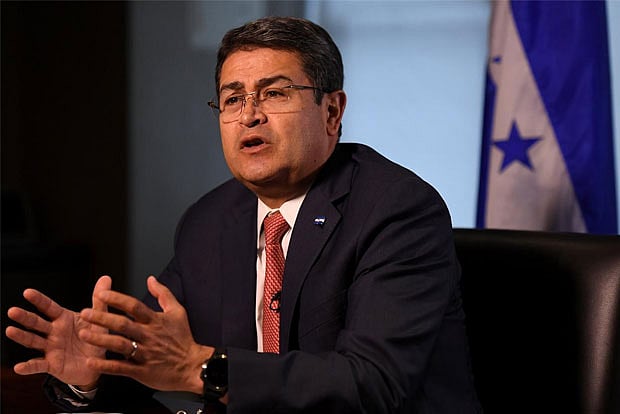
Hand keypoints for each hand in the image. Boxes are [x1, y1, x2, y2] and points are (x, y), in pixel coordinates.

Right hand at [5, 275, 111, 387]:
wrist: (97, 364)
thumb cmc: (95, 339)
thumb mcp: (99, 320)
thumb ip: (99, 301)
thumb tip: (106, 278)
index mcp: (63, 319)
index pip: (49, 307)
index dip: (39, 300)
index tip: (27, 292)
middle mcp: (53, 332)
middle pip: (36, 323)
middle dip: (25, 317)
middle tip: (12, 311)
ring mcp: (50, 348)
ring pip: (33, 341)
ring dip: (22, 336)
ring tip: (10, 330)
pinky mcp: (52, 364)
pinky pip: (38, 365)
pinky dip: (29, 367)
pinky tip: (19, 368)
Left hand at [79, 276, 213, 393]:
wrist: (192, 366)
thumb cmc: (184, 338)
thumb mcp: (178, 312)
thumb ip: (163, 294)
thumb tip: (151, 279)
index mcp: (155, 321)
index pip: (134, 306)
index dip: (118, 299)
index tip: (101, 294)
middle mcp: (149, 336)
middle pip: (123, 325)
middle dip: (102, 318)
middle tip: (85, 313)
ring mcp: (145, 354)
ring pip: (120, 345)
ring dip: (100, 340)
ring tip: (84, 334)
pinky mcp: (142, 371)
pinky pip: (121, 368)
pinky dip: (105, 365)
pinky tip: (91, 362)